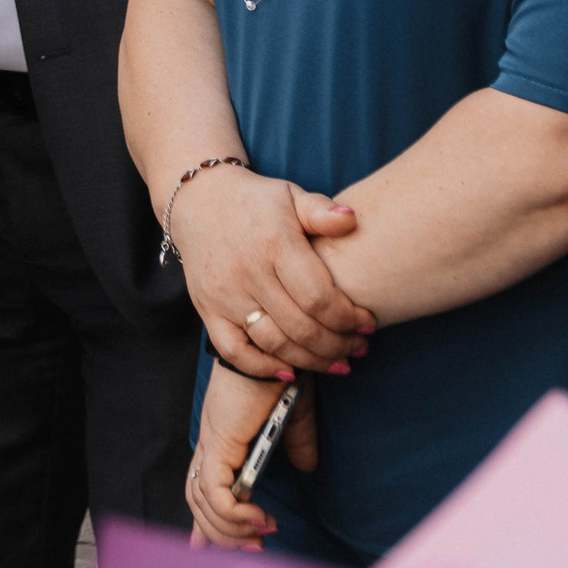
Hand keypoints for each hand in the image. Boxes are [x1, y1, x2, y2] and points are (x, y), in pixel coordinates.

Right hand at [175, 165, 373, 375]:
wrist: (199, 200)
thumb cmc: (256, 201)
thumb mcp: (290, 195)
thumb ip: (321, 211)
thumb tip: (352, 220)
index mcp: (274, 244)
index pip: (318, 296)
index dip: (349, 318)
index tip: (369, 323)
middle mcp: (248, 273)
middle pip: (301, 327)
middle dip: (339, 344)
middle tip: (360, 347)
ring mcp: (224, 295)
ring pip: (274, 343)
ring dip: (312, 361)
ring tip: (338, 363)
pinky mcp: (207, 309)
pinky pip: (234, 351)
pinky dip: (262, 367)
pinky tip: (290, 371)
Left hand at [187, 361, 286, 549]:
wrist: (274, 345)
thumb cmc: (281, 373)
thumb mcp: (294, 417)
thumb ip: (298, 443)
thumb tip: (307, 467)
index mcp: (222, 438)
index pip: (202, 484)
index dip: (202, 518)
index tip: (204, 546)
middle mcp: (211, 442)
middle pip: (198, 499)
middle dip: (220, 533)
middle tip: (253, 547)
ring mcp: (213, 442)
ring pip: (203, 501)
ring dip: (230, 528)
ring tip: (260, 536)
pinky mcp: (221, 442)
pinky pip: (217, 492)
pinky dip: (235, 513)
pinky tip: (258, 518)